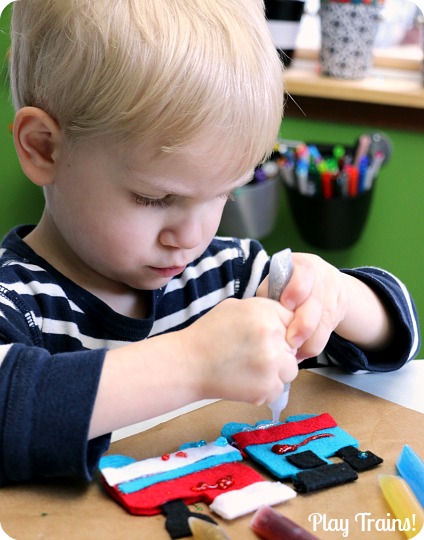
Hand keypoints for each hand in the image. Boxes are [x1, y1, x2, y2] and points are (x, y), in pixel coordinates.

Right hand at [180, 297, 297, 405]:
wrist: (188, 364)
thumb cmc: (209, 334)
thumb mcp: (236, 307)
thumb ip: (264, 310)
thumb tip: (286, 318)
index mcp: (265, 313)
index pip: (292, 320)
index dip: (281, 330)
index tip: (268, 337)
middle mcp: (272, 336)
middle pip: (293, 346)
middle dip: (279, 351)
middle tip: (254, 354)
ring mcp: (271, 364)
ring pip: (290, 369)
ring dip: (276, 371)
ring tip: (251, 368)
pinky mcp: (267, 387)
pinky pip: (279, 388)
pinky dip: (265, 387)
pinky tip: (246, 380)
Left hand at [257, 253, 347, 360]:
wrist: (324, 282)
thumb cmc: (289, 283)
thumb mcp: (278, 280)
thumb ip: (269, 292)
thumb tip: (261, 314)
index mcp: (303, 265)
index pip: (304, 274)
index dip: (296, 289)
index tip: (286, 304)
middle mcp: (322, 277)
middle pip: (316, 303)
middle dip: (303, 325)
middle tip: (290, 341)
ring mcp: (334, 294)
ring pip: (325, 322)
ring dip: (309, 342)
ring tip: (294, 355)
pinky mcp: (339, 311)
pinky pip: (328, 333)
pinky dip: (314, 346)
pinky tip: (302, 354)